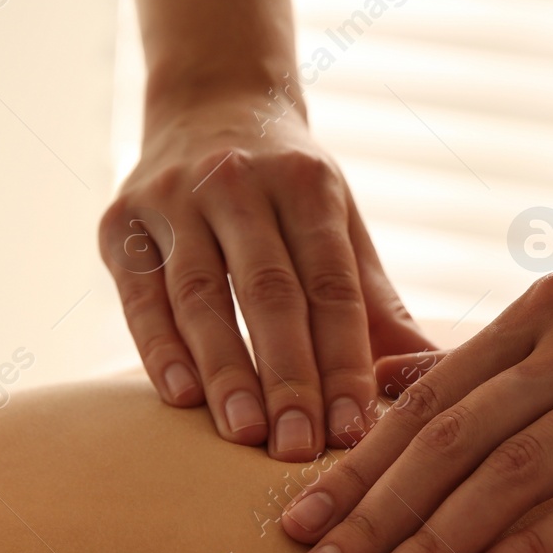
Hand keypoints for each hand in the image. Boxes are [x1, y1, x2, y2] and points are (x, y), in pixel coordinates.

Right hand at [100, 94, 434, 459]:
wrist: (208, 103)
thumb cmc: (288, 191)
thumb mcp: (339, 224)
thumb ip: (376, 304)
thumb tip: (432, 377)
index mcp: (307, 184)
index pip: (331, 286)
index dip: (345, 362)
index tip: (353, 431)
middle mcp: (237, 182)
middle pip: (269, 293)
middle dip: (288, 377)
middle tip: (298, 449)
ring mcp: (172, 198)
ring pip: (201, 296)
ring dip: (225, 371)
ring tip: (245, 434)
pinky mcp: (120, 221)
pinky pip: (140, 294)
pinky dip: (159, 348)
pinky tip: (181, 398)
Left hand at [279, 220, 552, 552]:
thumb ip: (492, 352)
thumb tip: (386, 383)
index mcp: (542, 309)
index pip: (425, 400)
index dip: (355, 468)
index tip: (294, 525)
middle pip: (447, 441)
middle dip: (366, 517)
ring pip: (509, 473)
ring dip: (428, 545)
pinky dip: (533, 547)